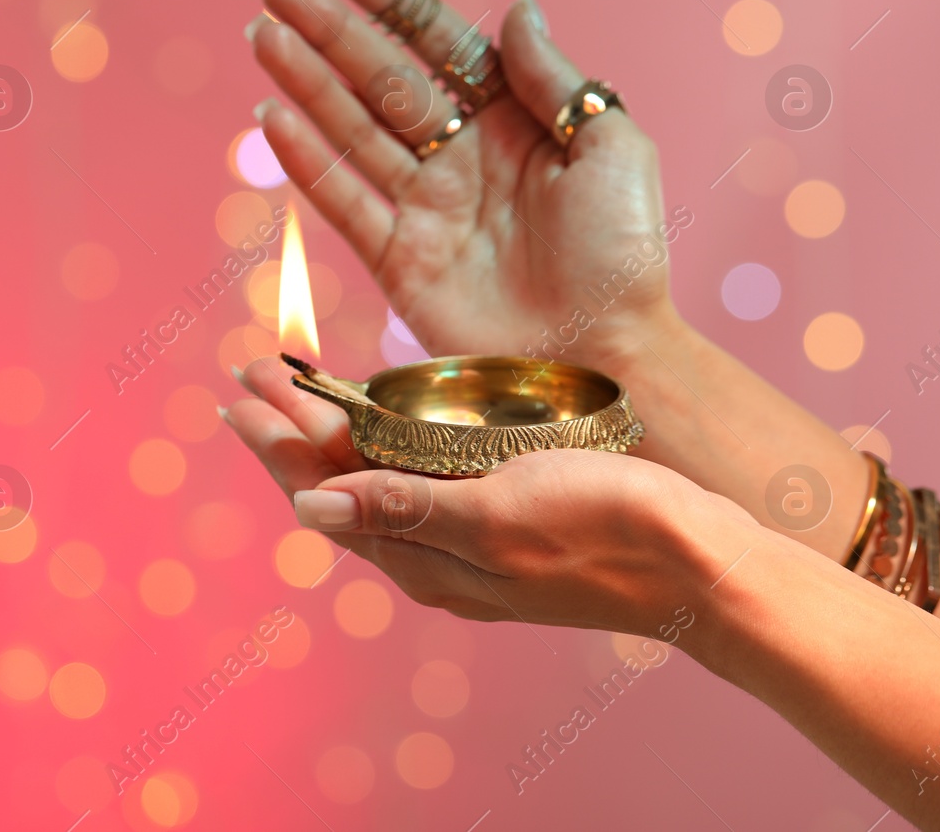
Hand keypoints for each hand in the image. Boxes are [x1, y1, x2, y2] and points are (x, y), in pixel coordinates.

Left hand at [225, 359, 748, 635]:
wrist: (699, 566)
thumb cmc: (606, 531)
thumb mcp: (496, 516)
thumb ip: (403, 509)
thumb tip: (310, 507)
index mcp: (421, 556)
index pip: (322, 489)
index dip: (277, 438)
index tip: (241, 388)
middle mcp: (432, 555)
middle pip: (338, 483)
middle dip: (290, 428)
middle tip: (249, 373)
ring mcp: (465, 541)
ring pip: (375, 482)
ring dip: (331, 434)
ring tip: (295, 391)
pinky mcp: (500, 521)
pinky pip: (418, 484)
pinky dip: (384, 449)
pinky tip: (381, 431)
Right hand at [247, 0, 680, 367]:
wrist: (606, 354)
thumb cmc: (623, 256)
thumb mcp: (611, 149)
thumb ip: (553, 79)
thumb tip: (516, 7)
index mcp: (513, 119)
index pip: (436, 42)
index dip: (387, 0)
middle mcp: (460, 154)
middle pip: (379, 77)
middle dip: (324, 28)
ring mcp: (425, 207)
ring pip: (351, 128)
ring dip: (304, 80)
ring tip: (260, 34)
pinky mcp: (398, 260)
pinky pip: (344, 200)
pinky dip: (306, 161)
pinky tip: (271, 116)